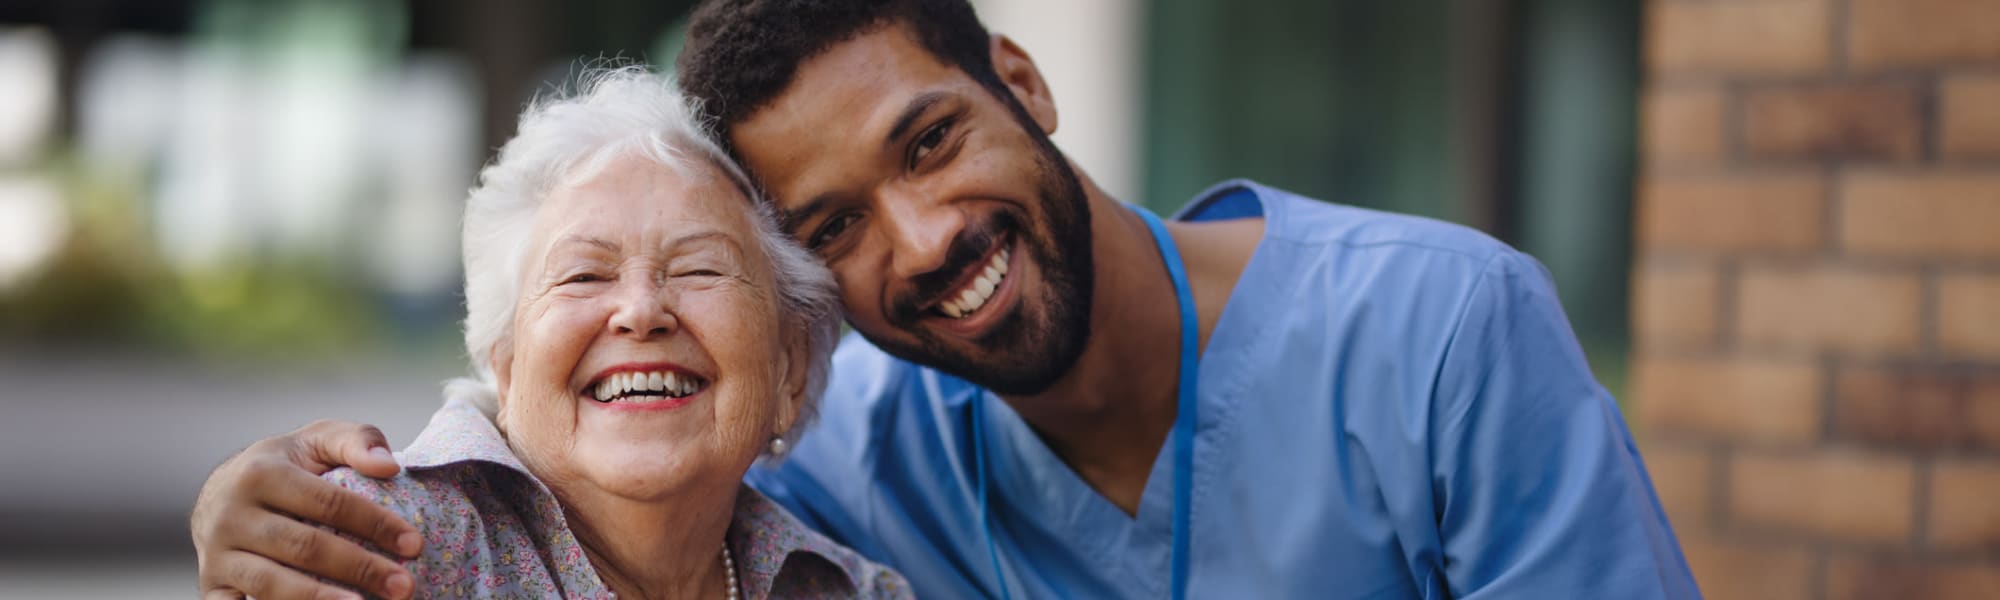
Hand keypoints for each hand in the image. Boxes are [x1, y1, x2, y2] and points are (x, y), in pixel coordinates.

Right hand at [191, 420, 419, 599]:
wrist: (220, 490)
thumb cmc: (286, 464)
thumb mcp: (317, 440)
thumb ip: (357, 440)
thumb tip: (389, 465)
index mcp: (261, 473)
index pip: (328, 503)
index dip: (375, 524)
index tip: (414, 545)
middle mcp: (232, 514)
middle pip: (304, 547)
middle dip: (359, 568)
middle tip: (405, 586)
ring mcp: (217, 553)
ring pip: (270, 584)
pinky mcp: (211, 584)